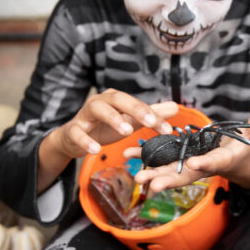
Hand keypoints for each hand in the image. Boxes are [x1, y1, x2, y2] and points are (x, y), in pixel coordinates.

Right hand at [51, 89, 176, 158]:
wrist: (74, 138)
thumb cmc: (104, 126)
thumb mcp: (129, 121)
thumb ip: (151, 115)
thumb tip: (175, 107)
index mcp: (115, 99)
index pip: (136, 103)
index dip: (153, 115)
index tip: (167, 129)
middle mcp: (100, 101)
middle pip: (118, 99)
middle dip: (135, 109)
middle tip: (150, 122)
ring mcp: (85, 115)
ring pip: (98, 109)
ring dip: (113, 118)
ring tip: (127, 132)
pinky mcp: (73, 130)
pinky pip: (78, 133)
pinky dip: (86, 141)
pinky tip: (96, 150)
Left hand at [130, 95, 249, 193]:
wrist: (238, 161)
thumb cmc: (247, 146)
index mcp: (224, 159)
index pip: (215, 162)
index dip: (205, 163)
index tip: (195, 163)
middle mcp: (204, 166)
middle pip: (186, 175)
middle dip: (170, 180)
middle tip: (153, 185)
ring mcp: (191, 165)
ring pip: (170, 172)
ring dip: (153, 174)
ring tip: (136, 176)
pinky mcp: (181, 160)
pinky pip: (162, 161)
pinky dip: (147, 159)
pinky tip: (128, 155)